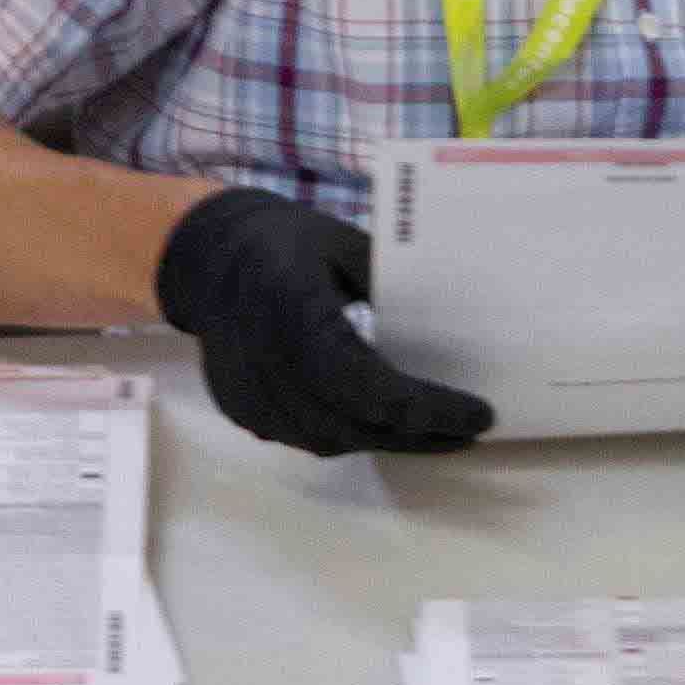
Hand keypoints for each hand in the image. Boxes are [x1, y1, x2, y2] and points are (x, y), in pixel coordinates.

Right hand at [153, 184, 490, 458]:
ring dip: (387, 442)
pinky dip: (349, 435)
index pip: (367, 384)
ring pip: (329, 441)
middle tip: (469, 431)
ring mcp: (248, 394)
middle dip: (419, 434)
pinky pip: (304, 438)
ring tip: (436, 433)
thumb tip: (460, 317)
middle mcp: (266, 362)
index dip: (425, 409)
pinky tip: (384, 425)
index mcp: (296, 311)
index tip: (477, 415)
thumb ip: (395, 284)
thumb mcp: (347, 245)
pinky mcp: (240, 410)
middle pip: (354, 423)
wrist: (207, 259)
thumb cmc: (286, 242)